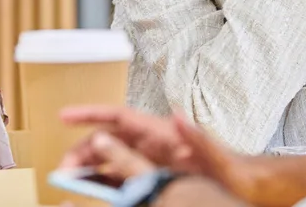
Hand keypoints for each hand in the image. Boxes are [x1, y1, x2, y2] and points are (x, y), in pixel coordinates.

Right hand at [59, 106, 263, 204]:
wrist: (243, 185)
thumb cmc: (231, 169)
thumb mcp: (215, 155)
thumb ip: (197, 137)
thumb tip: (180, 117)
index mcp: (162, 132)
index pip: (120, 117)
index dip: (91, 114)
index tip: (65, 115)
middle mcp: (152, 142)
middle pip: (107, 140)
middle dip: (81, 150)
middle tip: (62, 168)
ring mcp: (150, 159)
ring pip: (109, 159)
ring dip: (88, 168)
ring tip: (68, 180)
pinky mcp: (152, 176)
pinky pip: (120, 177)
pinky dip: (102, 183)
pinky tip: (88, 192)